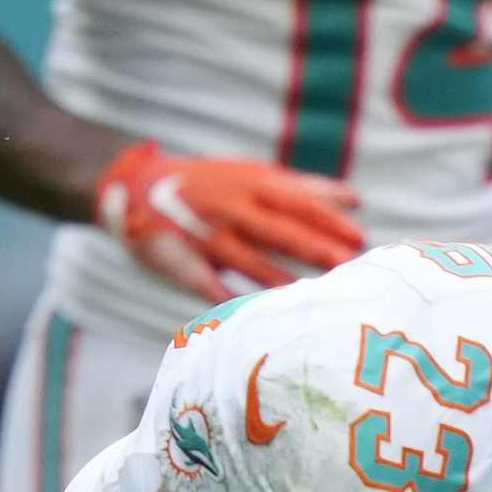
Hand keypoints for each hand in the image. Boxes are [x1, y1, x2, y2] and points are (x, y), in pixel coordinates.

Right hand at [94, 140, 363, 298]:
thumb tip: (357, 201)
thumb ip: (304, 189)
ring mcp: (202, 233)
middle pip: (276, 229)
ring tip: (307, 298)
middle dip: (311, 247)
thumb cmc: (213, 185)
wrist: (133, 186)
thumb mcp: (255, 177)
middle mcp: (228, 206)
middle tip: (345, 265)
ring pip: (244, 259)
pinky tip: (251, 315)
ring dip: (276, 279)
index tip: (359, 236)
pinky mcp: (179, 258)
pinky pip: (206, 283)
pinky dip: (227, 298)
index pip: (296, 200)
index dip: (327, 218)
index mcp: (250, 183)